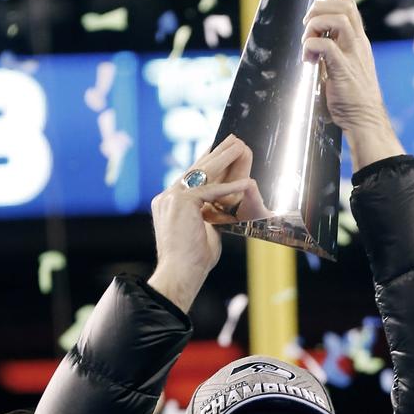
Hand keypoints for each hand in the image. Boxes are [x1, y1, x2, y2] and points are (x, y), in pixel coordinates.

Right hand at [148, 134, 257, 311]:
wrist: (179, 274)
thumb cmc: (192, 261)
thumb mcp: (204, 230)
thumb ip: (210, 215)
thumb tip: (225, 208)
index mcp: (168, 203)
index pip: (191, 177)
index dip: (207, 162)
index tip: (219, 150)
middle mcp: (166, 197)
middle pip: (196, 169)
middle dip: (217, 153)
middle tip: (233, 139)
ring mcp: (171, 198)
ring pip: (202, 173)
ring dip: (224, 159)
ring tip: (240, 146)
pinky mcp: (181, 203)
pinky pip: (209, 191)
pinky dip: (230, 188)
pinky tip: (247, 182)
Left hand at [301, 0, 403, 169]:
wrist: (366, 122)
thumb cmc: (351, 100)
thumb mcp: (340, 69)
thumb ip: (330, 53)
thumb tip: (314, 43)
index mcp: (357, 42)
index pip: (351, 4)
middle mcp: (358, 44)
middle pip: (344, 6)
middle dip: (320, 5)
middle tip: (307, 23)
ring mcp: (353, 56)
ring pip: (338, 19)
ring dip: (316, 23)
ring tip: (307, 39)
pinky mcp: (344, 70)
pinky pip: (326, 45)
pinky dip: (312, 46)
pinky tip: (307, 59)